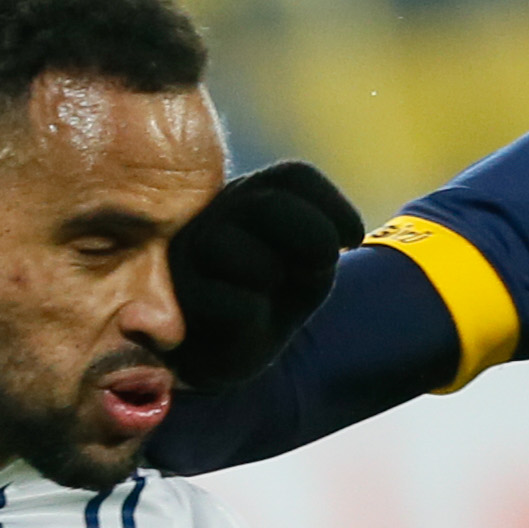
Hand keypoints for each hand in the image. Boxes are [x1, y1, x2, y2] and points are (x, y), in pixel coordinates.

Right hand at [166, 161, 362, 390]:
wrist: (226, 350)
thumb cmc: (271, 299)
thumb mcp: (308, 266)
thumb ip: (317, 243)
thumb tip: (323, 245)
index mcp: (252, 196)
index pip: (294, 177)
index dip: (333, 206)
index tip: (352, 241)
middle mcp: (216, 212)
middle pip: (268, 204)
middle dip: (311, 234)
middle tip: (323, 265)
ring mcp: (188, 250)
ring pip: (230, 247)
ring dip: (269, 274)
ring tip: (265, 294)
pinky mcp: (176, 295)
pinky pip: (226, 300)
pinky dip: (250, 313)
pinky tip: (245, 322)